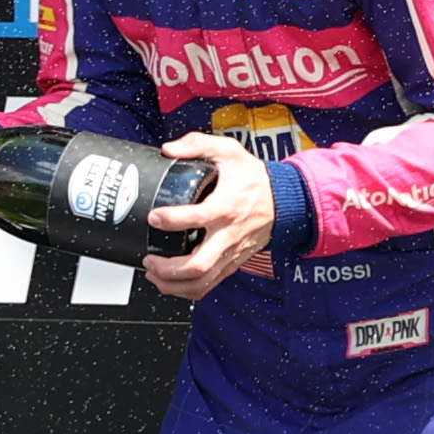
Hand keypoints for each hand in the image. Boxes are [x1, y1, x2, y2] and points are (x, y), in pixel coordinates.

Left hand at [139, 153, 280, 301]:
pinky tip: (171, 282)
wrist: (285, 201)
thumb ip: (198, 144)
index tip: (154, 217)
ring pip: (201, 282)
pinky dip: (187, 290)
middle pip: (197, 265)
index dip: (171, 220)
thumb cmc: (255, 178)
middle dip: (167, 268)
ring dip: (173, 285)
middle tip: (149, 260)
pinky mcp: (232, 263)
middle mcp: (228, 235)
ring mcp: (231, 253)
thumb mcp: (229, 151)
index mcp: (226, 207)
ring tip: (154, 275)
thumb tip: (169, 149)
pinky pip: (209, 285)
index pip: (196, 219)